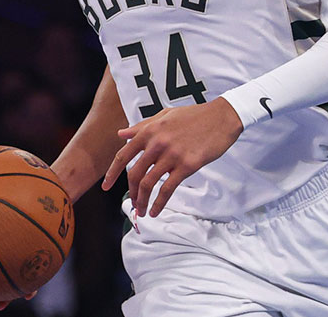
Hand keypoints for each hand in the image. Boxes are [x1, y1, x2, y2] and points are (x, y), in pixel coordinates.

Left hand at [102, 97, 242, 216]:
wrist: (221, 118)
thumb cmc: (194, 116)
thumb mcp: (164, 116)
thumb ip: (142, 127)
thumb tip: (121, 134)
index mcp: (149, 131)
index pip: (123, 155)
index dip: (112, 173)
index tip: (105, 186)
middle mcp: (157, 143)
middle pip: (134, 174)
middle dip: (131, 192)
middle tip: (132, 203)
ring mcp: (171, 155)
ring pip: (149, 184)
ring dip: (142, 201)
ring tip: (142, 211)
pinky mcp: (187, 166)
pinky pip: (168, 189)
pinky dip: (159, 203)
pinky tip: (156, 211)